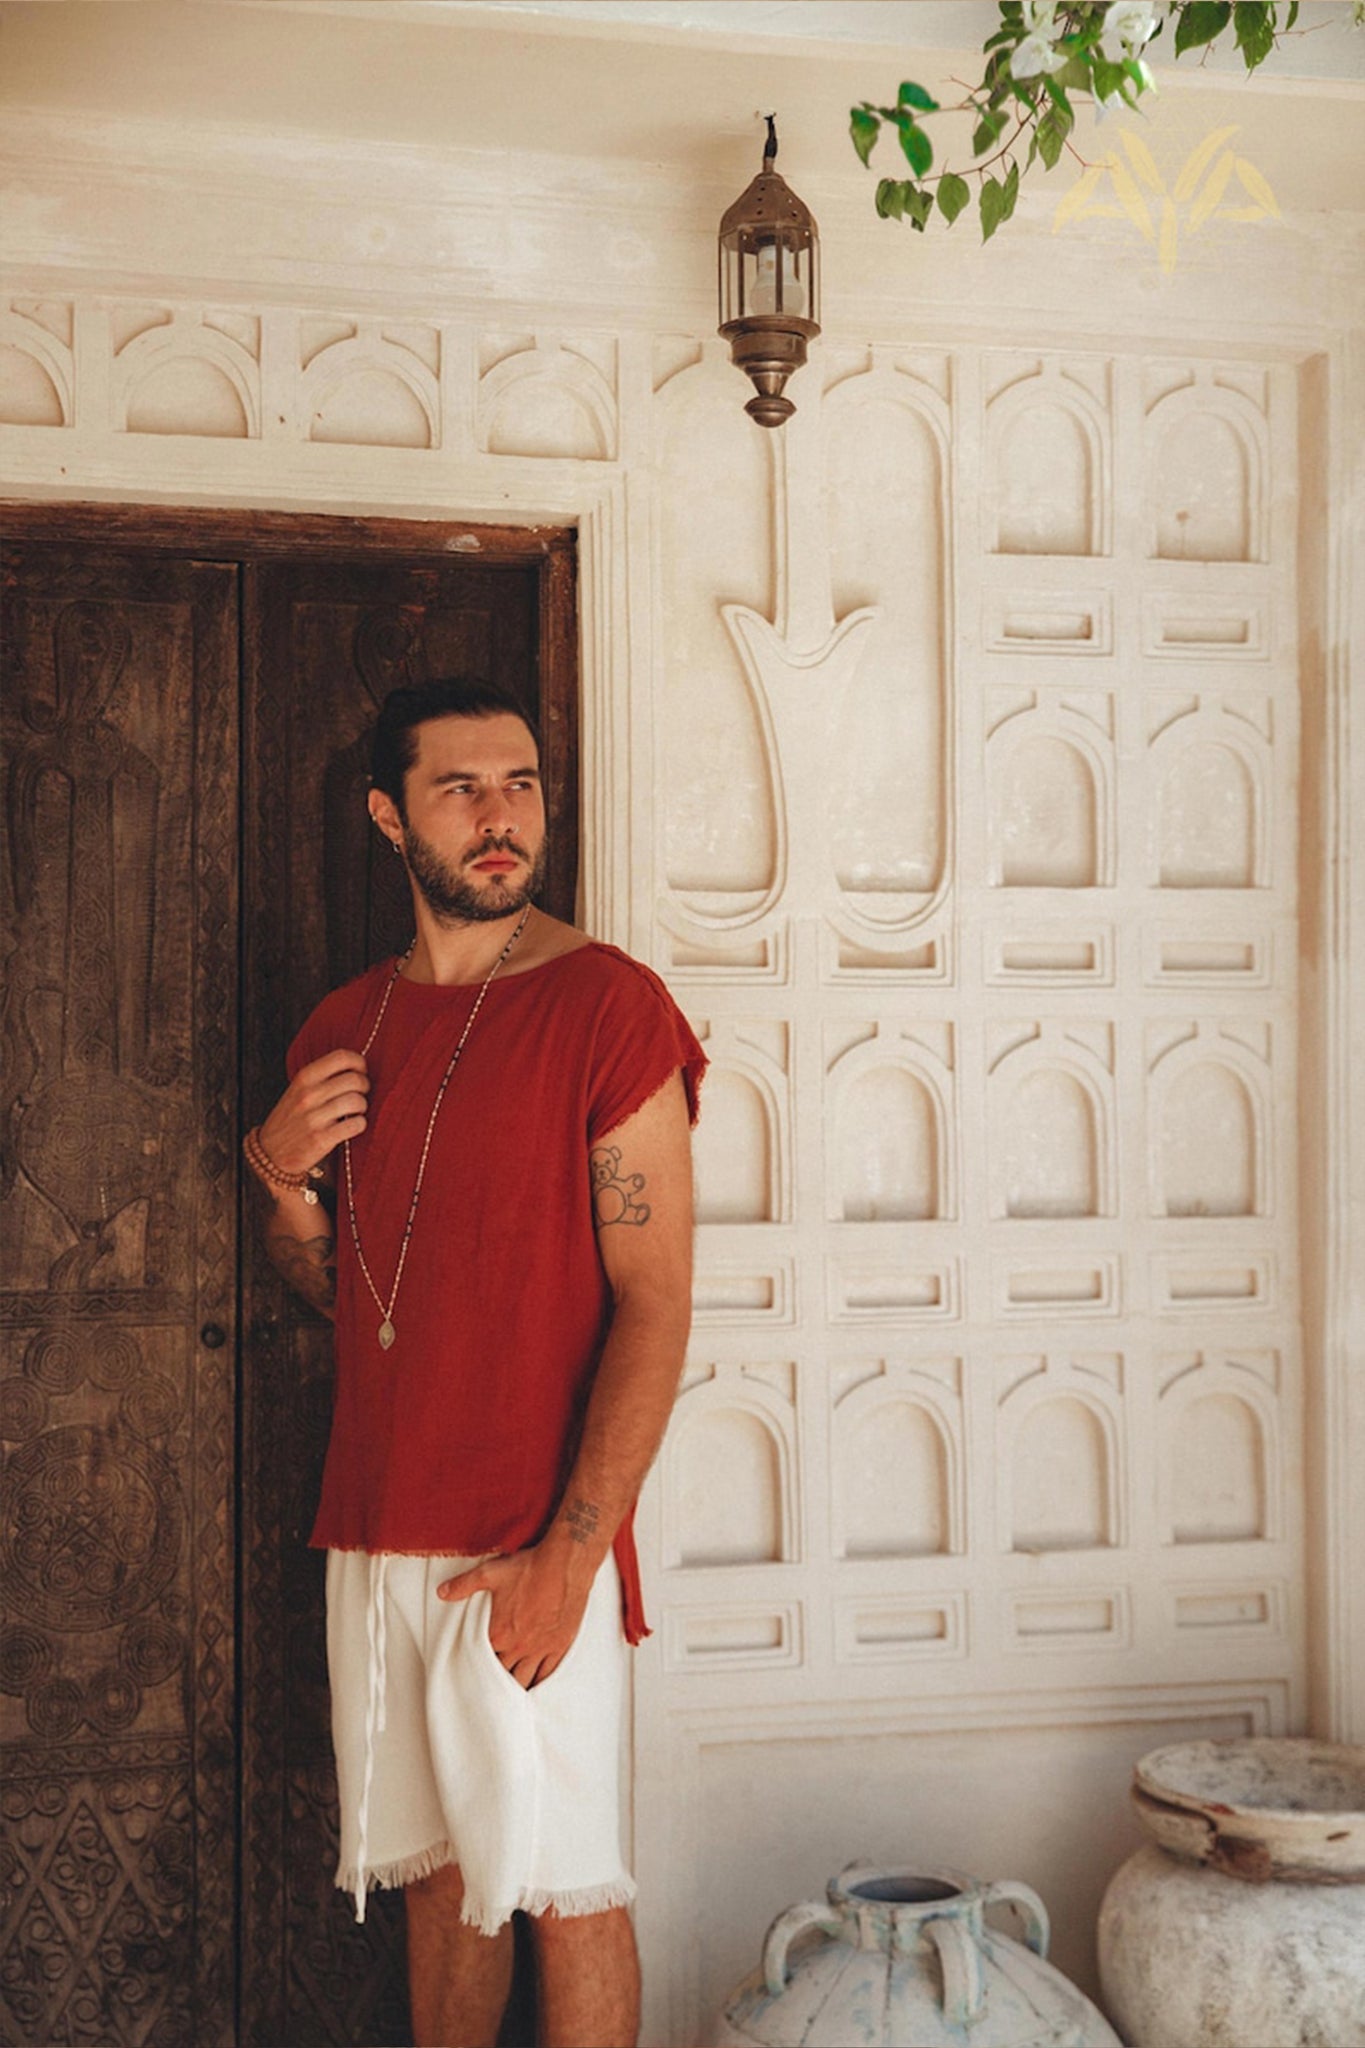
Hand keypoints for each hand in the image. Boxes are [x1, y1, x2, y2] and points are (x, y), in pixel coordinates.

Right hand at [258, 1048, 369, 1175]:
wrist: (270, 1152)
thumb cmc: (291, 1118)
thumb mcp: (298, 1089)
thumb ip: (322, 1076)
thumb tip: (356, 1066)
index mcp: (304, 1078)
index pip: (341, 1057)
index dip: (358, 1062)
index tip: (360, 1071)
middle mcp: (308, 1095)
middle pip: (354, 1079)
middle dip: (364, 1086)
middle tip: (360, 1093)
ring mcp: (314, 1117)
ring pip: (357, 1101)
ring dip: (362, 1107)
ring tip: (355, 1111)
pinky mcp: (321, 1139)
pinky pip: (355, 1125)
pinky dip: (360, 1124)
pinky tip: (352, 1125)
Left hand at [437, 1546, 589, 1689]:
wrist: (564, 1564)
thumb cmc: (528, 1568)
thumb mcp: (490, 1573)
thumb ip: (464, 1585)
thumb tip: (441, 1592)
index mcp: (499, 1633)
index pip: (481, 1661)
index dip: (476, 1669)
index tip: (471, 1677)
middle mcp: (518, 1646)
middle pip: (502, 1675)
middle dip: (494, 1685)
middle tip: (489, 1692)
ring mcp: (540, 1648)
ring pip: (525, 1679)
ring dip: (515, 1688)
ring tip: (508, 1697)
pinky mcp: (558, 1646)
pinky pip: (547, 1673)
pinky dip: (539, 1683)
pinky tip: (535, 1688)